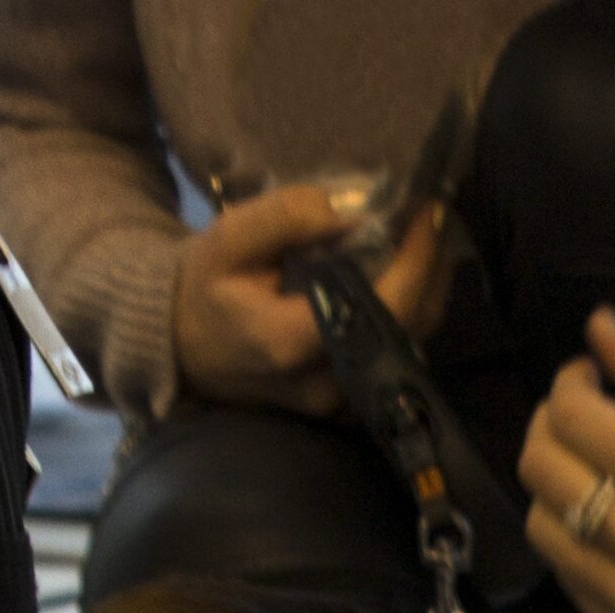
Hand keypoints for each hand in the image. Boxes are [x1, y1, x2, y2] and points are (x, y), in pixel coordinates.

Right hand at [167, 182, 447, 417]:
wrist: (180, 347)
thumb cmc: (203, 288)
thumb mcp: (227, 239)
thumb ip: (287, 218)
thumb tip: (354, 206)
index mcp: (291, 342)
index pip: (381, 305)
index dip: (415, 259)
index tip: (427, 210)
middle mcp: (324, 383)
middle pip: (408, 327)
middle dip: (431, 269)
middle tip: (435, 216)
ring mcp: (337, 402)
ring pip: (410, 345)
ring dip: (427, 290)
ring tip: (427, 238)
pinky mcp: (344, 404)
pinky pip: (394, 355)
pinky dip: (410, 312)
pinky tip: (409, 273)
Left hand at [517, 308, 614, 612]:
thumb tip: (600, 328)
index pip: (577, 419)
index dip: (568, 385)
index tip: (586, 377)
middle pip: (542, 470)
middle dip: (548, 426)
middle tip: (578, 418)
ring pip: (542, 527)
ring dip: (553, 487)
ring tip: (590, 474)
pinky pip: (568, 579)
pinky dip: (576, 542)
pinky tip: (611, 528)